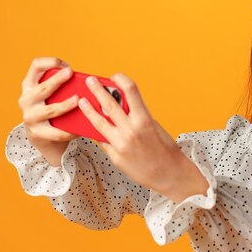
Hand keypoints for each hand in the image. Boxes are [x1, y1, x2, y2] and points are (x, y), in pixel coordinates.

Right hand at [18, 56, 79, 144]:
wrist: (38, 134)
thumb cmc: (49, 107)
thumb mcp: (49, 94)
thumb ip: (61, 86)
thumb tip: (87, 82)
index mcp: (29, 85)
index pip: (35, 66)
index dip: (49, 62)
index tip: (65, 65)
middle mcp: (27, 99)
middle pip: (43, 88)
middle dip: (57, 79)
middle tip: (71, 73)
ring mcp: (30, 116)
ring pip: (50, 110)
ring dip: (65, 105)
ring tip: (78, 101)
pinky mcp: (37, 132)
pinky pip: (55, 132)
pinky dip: (68, 131)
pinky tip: (78, 129)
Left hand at [77, 72, 185, 193]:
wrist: (169, 175)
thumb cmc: (165, 150)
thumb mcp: (155, 127)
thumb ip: (138, 116)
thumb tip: (121, 106)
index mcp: (145, 119)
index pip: (131, 91)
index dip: (122, 79)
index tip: (115, 76)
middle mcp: (131, 130)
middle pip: (109, 104)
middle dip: (97, 90)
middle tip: (89, 81)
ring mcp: (121, 144)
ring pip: (99, 122)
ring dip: (89, 110)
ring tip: (82, 101)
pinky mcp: (115, 157)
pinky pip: (102, 141)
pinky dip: (97, 132)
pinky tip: (91, 126)